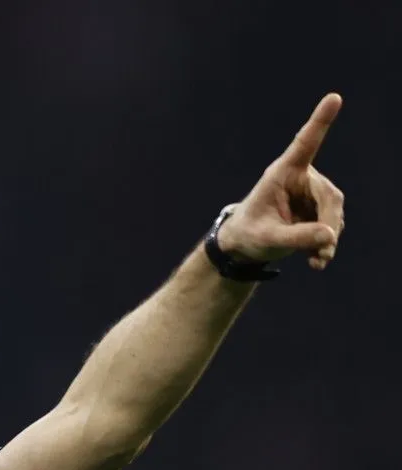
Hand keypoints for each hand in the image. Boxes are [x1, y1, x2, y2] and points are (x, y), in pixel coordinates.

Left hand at [217, 93, 346, 270]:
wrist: (244, 247)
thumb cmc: (248, 234)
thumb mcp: (267, 238)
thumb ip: (296, 237)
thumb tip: (330, 235)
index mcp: (282, 173)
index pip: (305, 144)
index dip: (320, 121)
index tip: (333, 98)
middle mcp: (301, 178)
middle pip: (330, 196)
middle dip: (328, 224)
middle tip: (323, 250)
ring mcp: (311, 194)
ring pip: (334, 213)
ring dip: (328, 238)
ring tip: (316, 260)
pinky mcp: (317, 210)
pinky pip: (332, 225)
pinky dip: (326, 244)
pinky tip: (316, 261)